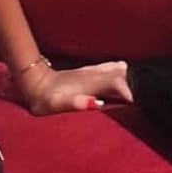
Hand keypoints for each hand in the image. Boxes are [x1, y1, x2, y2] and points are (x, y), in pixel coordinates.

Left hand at [17, 60, 132, 117]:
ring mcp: (91, 72)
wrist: (34, 84)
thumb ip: (76, 103)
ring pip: (117, 68)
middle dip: (132, 84)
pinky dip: (120, 73)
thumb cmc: (45, 99)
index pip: (117, 81)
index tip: (133, 104)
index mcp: (89, 83)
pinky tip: (123, 78)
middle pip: (121, 73)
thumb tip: (95, 103)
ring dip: (127, 78)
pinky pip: (110, 68)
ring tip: (133, 92)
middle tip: (137, 100)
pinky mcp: (88, 72)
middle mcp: (93, 75)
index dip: (128, 91)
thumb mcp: (56, 104)